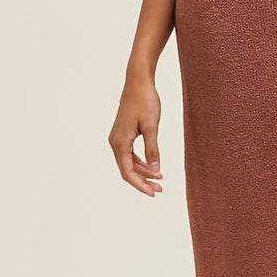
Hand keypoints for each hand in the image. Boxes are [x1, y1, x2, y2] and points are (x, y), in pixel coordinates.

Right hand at [109, 76, 164, 196]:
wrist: (138, 82)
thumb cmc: (145, 101)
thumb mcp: (152, 127)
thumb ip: (153, 149)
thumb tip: (155, 169)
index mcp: (120, 142)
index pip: (127, 172)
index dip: (140, 185)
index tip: (153, 193)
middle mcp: (115, 142)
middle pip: (127, 170)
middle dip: (143, 181)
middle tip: (160, 189)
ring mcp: (118, 138)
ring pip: (129, 162)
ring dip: (143, 172)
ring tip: (160, 178)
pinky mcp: (123, 134)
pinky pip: (130, 154)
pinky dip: (141, 162)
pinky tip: (153, 166)